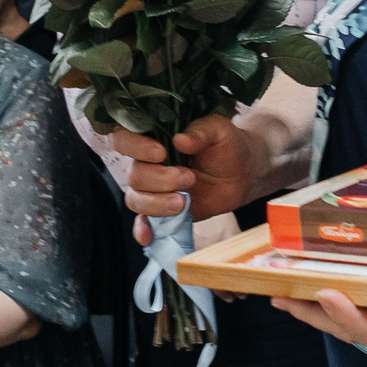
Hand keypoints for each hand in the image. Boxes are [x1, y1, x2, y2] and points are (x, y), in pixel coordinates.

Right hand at [106, 113, 260, 229]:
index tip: (161, 153)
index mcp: (153, 137)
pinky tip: (148, 236)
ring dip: (157, 203)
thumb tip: (180, 140)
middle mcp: (146, 163)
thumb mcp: (218, 130)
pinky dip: (142, 229)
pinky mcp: (161, 211)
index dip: (136, 147)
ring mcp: (152, 189)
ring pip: (136, 199)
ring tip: (183, 202)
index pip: (125, 139)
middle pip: (133, 174)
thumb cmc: (225, 145)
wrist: (241, 174)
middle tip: (189, 178)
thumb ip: (201, 131)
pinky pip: (142, 222)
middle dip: (160, 179)